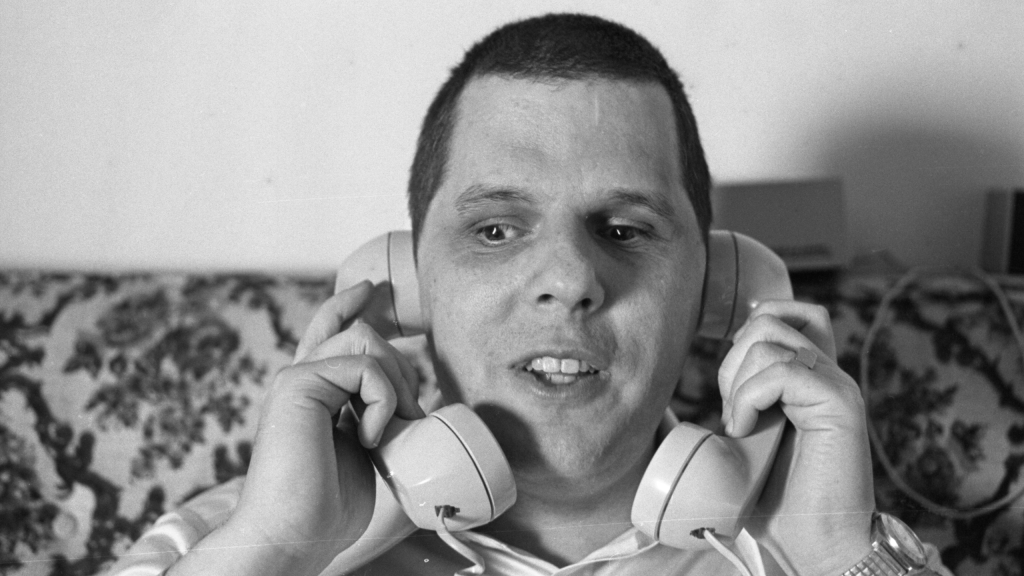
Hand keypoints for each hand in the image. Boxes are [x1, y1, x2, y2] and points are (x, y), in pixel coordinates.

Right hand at [178, 280, 423, 575]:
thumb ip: (383, 424)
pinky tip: (372, 437)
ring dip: (394, 382)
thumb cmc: (327, 510)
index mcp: (311, 394)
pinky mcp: (298, 383)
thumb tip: (422, 410)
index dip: (348, 304)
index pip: (329, 332)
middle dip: (401, 367)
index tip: (371, 290)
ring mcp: (296, 377)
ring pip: (364, 339)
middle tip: (408, 416)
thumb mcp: (369, 456)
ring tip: (389, 429)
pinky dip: (382, 400)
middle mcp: (300, 379)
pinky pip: (364, 366)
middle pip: (360, 330)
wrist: (293, 537)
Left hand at [718, 300, 873, 575]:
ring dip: (737, 385)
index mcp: (809, 380)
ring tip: (741, 427)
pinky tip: (746, 430)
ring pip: (769, 340)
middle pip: (768, 320)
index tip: (730, 385)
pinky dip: (750, 398)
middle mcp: (827, 375)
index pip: (787, 313)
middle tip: (734, 413)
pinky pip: (783, 370)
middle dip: (731, 361)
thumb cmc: (774, 504)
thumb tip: (666, 410)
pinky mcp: (841, 402)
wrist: (813, 546)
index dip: (748, 330)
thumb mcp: (739, 447)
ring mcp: (837, 386)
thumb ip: (729, 411)